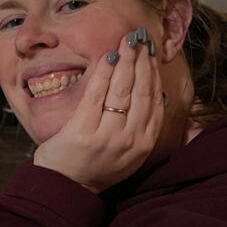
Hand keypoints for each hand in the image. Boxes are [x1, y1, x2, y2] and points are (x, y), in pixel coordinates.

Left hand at [33, 28, 163, 193]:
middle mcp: (130, 140)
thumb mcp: (129, 151)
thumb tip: (160, 95)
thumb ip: (144, 126)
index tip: (152, 52)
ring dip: (126, 61)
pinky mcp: (83, 132)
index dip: (154, 72)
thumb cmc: (96, 165)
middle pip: (141, 91)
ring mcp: (107, 137)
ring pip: (123, 90)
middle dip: (142, 61)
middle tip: (140, 38)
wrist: (66, 188)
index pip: (155, 100)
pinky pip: (97, 95)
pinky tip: (108, 56)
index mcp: (144, 143)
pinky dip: (104, 73)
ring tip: (128, 41)